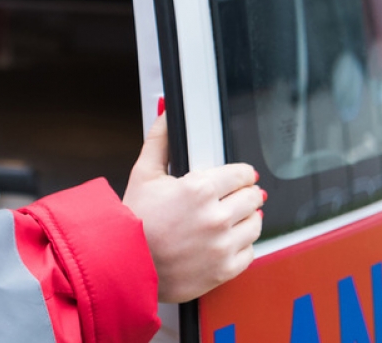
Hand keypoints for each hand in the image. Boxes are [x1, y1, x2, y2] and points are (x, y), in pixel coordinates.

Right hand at [121, 109, 264, 302]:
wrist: (125, 263)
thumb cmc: (133, 220)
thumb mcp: (143, 174)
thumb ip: (160, 140)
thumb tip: (166, 112)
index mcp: (199, 190)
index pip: (243, 173)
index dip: (238, 174)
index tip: (235, 178)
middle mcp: (215, 217)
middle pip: (253, 197)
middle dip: (243, 195)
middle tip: (229, 198)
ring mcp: (222, 245)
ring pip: (256, 224)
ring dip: (244, 219)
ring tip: (225, 219)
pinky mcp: (225, 269)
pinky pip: (249, 251)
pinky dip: (239, 246)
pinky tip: (221, 241)